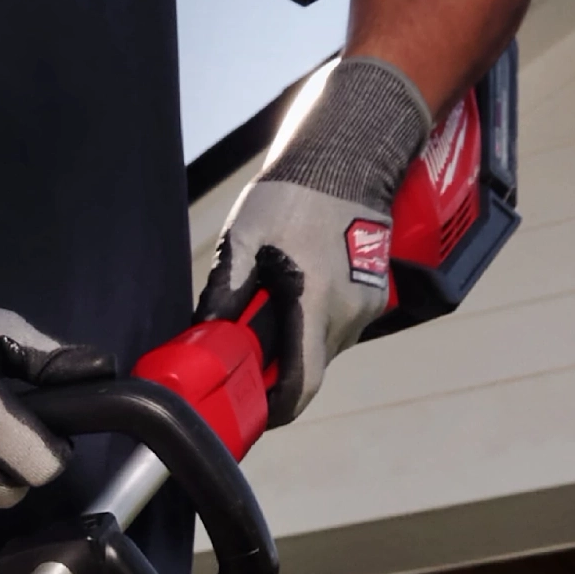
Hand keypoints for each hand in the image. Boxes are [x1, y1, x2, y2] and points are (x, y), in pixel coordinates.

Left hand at [208, 53, 429, 421]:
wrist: (345, 160)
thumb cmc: (292, 198)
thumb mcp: (242, 243)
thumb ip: (224, 295)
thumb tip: (201, 340)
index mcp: (316, 304)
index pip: (301, 385)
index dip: (272, 409)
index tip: (247, 413)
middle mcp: (350, 314)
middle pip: (309, 372)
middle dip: (273, 373)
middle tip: (240, 354)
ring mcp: (367, 307)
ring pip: (323, 352)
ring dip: (293, 348)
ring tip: (264, 317)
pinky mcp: (373, 298)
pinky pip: (336, 331)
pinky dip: (311, 329)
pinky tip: (290, 301)